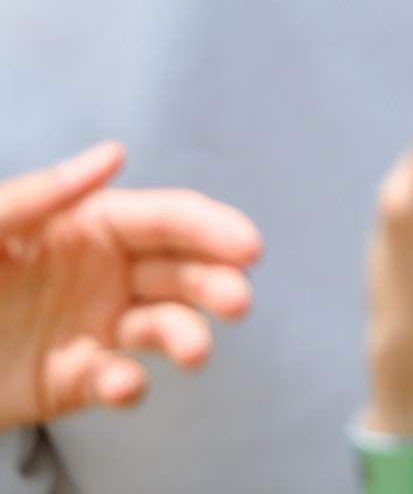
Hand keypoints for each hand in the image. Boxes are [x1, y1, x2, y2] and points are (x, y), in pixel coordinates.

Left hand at [0, 143, 260, 431]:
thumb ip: (42, 193)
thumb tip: (116, 152)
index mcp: (93, 226)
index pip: (169, 219)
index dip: (213, 228)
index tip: (248, 247)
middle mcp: (107, 273)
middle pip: (183, 272)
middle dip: (218, 283)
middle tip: (237, 301)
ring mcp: (96, 327)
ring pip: (164, 325)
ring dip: (188, 335)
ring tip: (194, 351)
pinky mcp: (77, 379)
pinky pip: (117, 380)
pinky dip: (128, 384)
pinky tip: (121, 384)